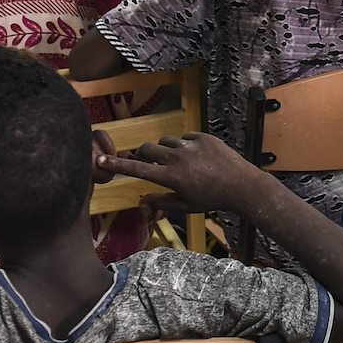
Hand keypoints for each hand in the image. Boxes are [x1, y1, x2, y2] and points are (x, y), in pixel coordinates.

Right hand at [97, 132, 267, 215]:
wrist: (242, 185)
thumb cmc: (212, 199)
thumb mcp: (185, 206)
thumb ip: (161, 202)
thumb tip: (142, 200)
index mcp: (171, 177)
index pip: (137, 169)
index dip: (118, 164)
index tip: (101, 160)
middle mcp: (178, 158)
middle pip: (148, 148)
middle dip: (143, 154)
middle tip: (148, 161)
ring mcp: (191, 145)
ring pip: (166, 141)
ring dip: (164, 149)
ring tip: (177, 161)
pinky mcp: (204, 137)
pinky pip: (185, 137)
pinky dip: (185, 145)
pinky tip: (196, 156)